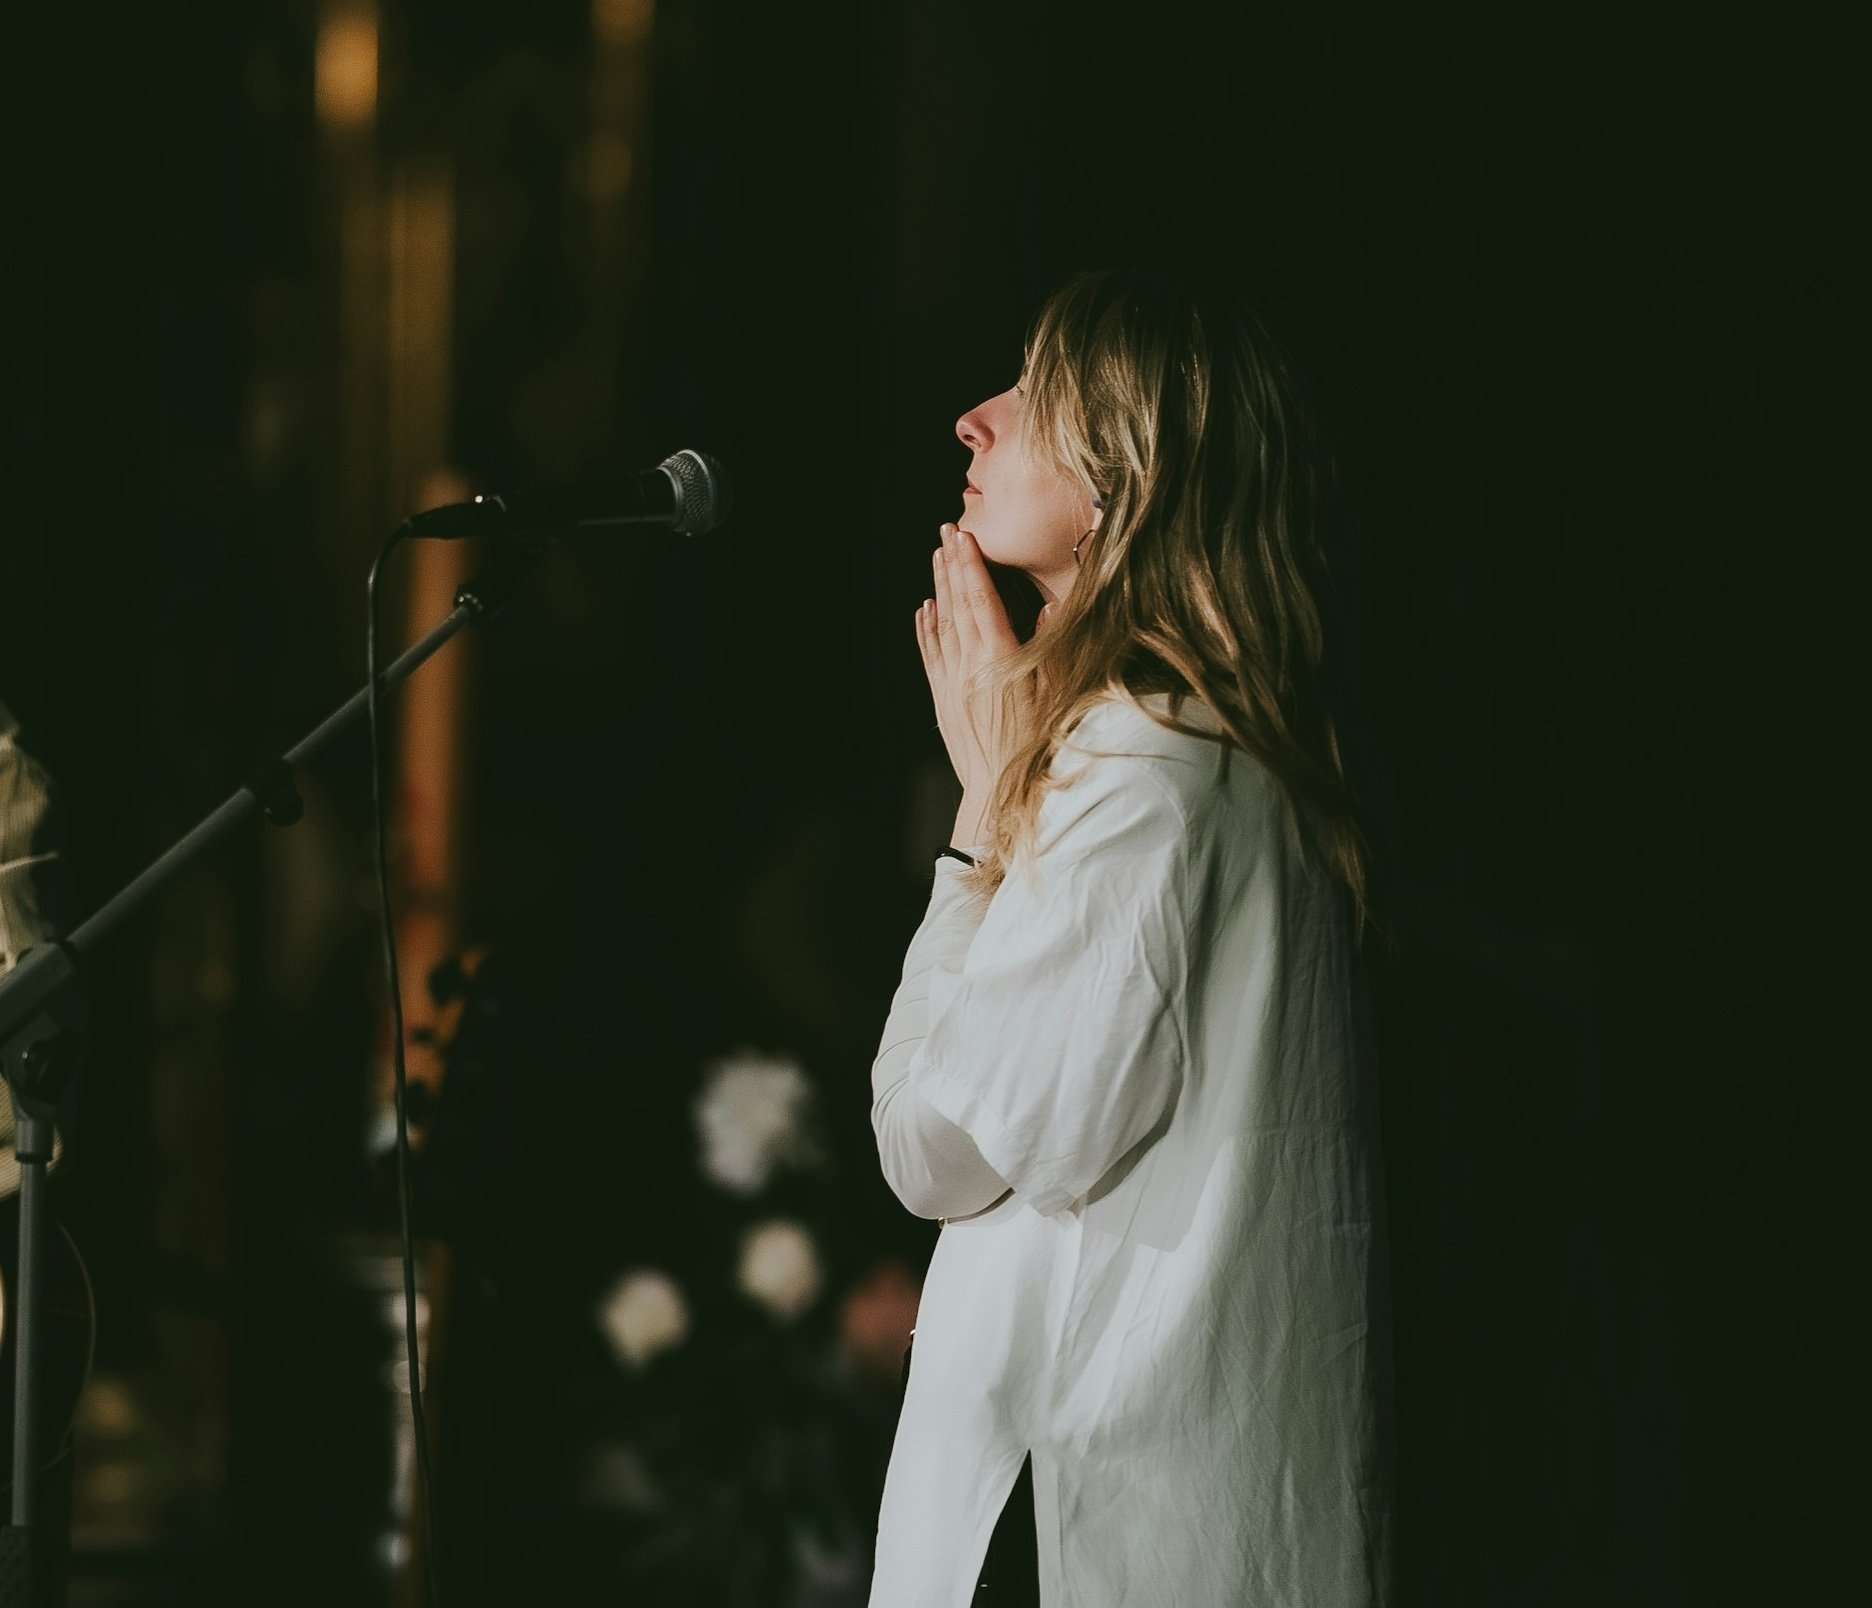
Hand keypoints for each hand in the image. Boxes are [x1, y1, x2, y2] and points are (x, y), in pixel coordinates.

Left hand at [915, 524, 1053, 813]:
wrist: (996, 789)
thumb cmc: (1034, 745)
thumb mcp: (1055, 695)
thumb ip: (1050, 649)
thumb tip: (1050, 608)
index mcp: (999, 658)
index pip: (981, 600)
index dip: (971, 565)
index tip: (964, 537)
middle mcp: (969, 664)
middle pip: (957, 603)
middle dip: (952, 564)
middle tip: (946, 532)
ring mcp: (951, 680)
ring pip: (941, 623)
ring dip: (939, 588)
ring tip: (936, 558)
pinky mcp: (942, 697)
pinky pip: (930, 653)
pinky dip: (926, 627)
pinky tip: (924, 609)